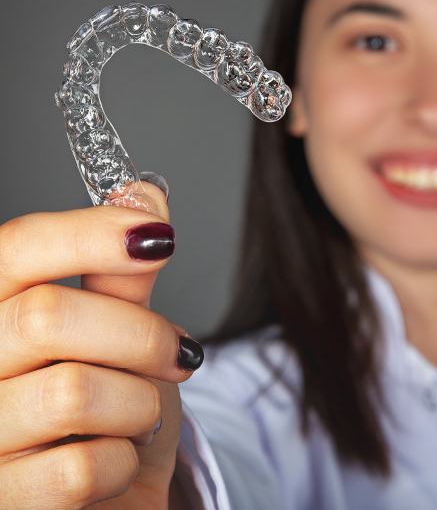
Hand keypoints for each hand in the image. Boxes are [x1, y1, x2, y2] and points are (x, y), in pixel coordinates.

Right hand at [0, 180, 198, 507]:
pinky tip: (115, 461)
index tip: (158, 235)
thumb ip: (121, 275)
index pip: (16, 248)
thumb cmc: (108, 411)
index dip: (89, 233)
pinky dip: (124, 461)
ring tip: (141, 412)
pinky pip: (80, 469)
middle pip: (49, 315)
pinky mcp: (1, 503)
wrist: (106, 500)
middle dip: (140, 334)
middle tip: (178, 352)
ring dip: (139, 402)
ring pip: (72, 392)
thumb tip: (143, 197)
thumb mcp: (118, 336)